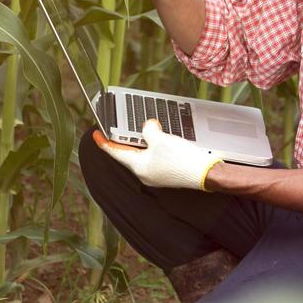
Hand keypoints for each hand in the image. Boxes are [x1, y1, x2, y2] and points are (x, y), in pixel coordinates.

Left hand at [93, 118, 220, 189]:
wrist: (205, 174)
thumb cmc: (183, 161)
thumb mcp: (161, 139)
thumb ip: (149, 130)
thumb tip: (148, 126)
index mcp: (138, 167)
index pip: (115, 152)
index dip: (104, 142)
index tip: (96, 135)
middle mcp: (144, 173)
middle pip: (129, 153)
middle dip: (126, 139)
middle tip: (120, 128)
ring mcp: (156, 175)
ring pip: (142, 155)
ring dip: (142, 142)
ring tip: (145, 130)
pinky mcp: (166, 174)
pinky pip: (154, 158)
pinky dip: (154, 148)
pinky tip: (161, 140)